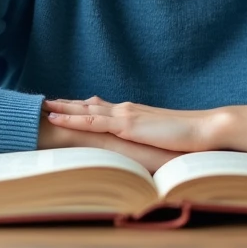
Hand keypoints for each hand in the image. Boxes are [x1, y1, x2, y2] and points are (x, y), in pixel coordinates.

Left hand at [43, 96, 242, 153]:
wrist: (204, 129)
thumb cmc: (189, 138)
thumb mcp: (162, 139)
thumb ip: (148, 139)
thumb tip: (141, 145)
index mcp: (135, 114)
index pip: (103, 108)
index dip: (83, 106)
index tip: (66, 105)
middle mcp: (126, 110)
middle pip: (89, 105)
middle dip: (67, 104)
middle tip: (45, 102)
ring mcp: (125, 115)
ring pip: (85, 110)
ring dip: (62, 108)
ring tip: (42, 106)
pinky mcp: (127, 124)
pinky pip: (92, 120)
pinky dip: (71, 117)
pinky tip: (56, 117)